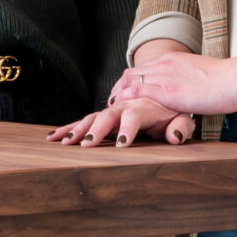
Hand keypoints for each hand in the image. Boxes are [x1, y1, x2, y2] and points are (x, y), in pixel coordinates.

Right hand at [48, 97, 196, 147]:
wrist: (163, 91)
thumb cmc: (174, 110)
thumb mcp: (183, 117)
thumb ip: (181, 127)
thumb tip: (175, 137)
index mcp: (144, 106)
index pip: (134, 116)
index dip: (127, 129)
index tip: (121, 145)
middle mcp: (125, 105)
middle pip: (108, 116)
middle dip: (96, 129)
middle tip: (86, 144)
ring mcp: (112, 110)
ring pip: (92, 117)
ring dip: (77, 129)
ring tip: (64, 142)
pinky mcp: (104, 116)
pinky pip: (85, 121)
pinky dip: (69, 127)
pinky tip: (53, 136)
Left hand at [109, 50, 236, 116]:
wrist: (236, 78)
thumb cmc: (227, 81)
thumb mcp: (202, 75)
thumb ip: (189, 80)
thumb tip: (189, 88)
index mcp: (173, 59)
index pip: (143, 67)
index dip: (129, 81)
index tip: (124, 93)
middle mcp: (164, 64)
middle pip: (130, 73)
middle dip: (118, 88)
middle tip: (112, 103)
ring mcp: (164, 76)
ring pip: (129, 81)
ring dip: (117, 95)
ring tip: (111, 109)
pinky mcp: (167, 91)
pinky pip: (137, 92)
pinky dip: (124, 100)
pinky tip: (118, 109)